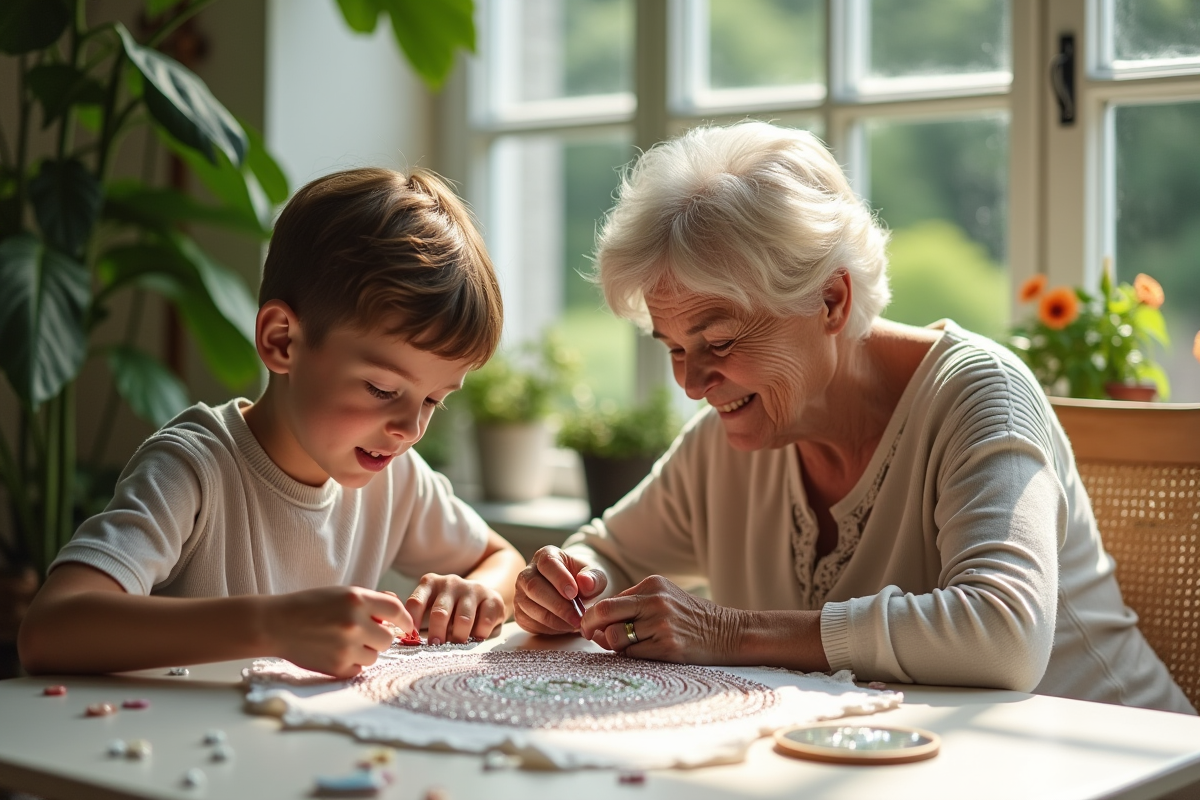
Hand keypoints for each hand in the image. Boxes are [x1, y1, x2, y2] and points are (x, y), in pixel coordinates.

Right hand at [265, 586, 411, 677]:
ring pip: (375, 656)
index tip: (406, 626)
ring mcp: (346, 646)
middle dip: (379, 637)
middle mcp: (355, 622)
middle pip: (388, 638)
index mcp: (357, 599)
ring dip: (365, 651)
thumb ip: (370, 602)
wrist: (275, 624)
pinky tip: (335, 652)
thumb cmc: (310, 606)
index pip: (396, 609)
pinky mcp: (337, 666)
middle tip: (363, 633)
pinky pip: (359, 668)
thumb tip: (398, 614)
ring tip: (343, 642)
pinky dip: (352, 662)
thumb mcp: (341, 593)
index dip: (404, 619)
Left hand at [404, 573, 506, 644]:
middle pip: (440, 612)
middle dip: (437, 634)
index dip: (411, 622)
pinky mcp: (493, 598)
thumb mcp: (432, 606)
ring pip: (463, 619)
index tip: (411, 639)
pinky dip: (479, 635)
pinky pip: (484, 622)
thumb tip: (406, 641)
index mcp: (430, 583)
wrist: (483, 596)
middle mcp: (451, 582)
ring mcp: (473, 588)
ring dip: (459, 637)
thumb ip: (419, 618)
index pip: (416, 601)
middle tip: (436, 647)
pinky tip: (476, 636)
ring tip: (457, 644)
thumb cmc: (451, 608)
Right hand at [514, 546, 608, 634]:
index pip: (546, 563)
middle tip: (578, 617)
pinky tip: (565, 626)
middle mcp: (528, 572)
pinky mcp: (520, 612)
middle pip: (533, 586)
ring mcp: (521, 593)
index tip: (574, 593)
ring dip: (555, 619)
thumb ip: (594, 578)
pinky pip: (530, 622)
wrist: (574, 594)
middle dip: (557, 605)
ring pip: (530, 607)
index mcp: (545, 556)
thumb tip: (586, 583)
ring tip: (575, 623)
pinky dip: (549, 628)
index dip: (559, 578)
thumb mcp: (595, 576)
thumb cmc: (583, 581)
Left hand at [581, 575, 738, 664]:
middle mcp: (655, 601)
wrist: (729, 633)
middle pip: (604, 611)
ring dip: (614, 646)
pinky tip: (646, 654)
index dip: (594, 615)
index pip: (609, 599)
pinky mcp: (667, 647)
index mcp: (652, 585)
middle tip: (587, 636)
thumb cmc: (692, 618)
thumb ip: (635, 605)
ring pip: (614, 637)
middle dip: (589, 625)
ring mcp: (661, 624)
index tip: (590, 626)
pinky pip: (632, 655)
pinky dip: (631, 657)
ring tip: (629, 647)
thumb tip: (598, 625)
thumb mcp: (666, 598)